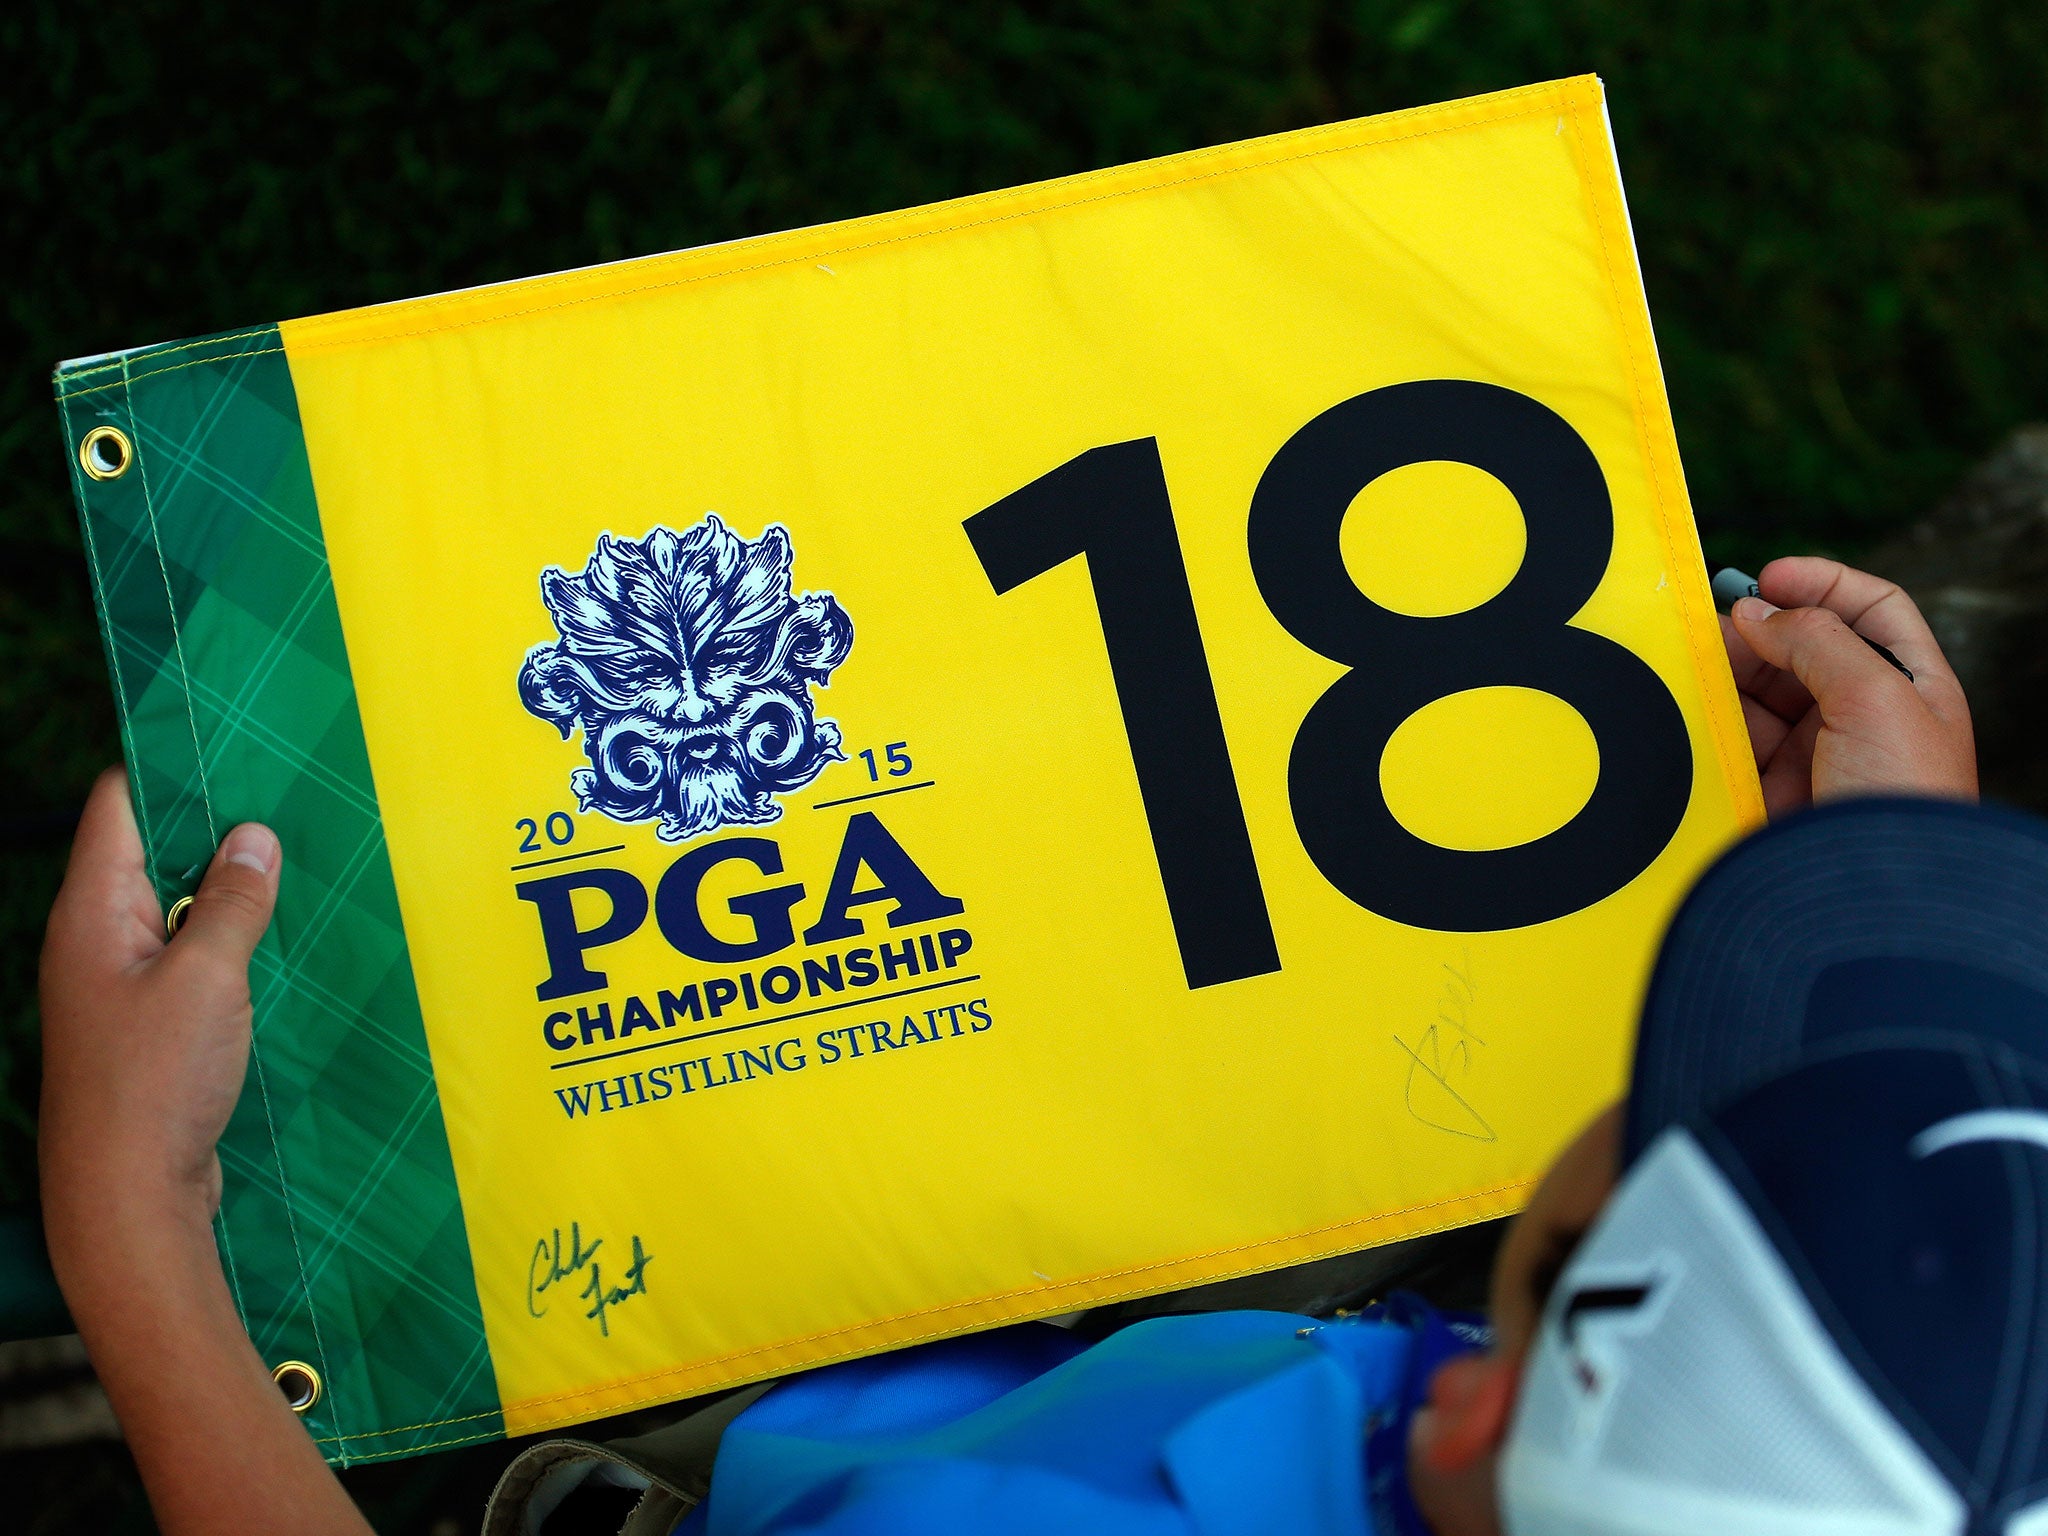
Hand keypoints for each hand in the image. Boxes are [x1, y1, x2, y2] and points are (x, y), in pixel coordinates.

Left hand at [40, 766, 278, 1247]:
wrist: (127, 1200)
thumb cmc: (155, 1084)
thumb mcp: (207, 979)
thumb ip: (231, 902)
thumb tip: (253, 836)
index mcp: (90, 913)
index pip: (117, 805)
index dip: (169, 764)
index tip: (232, 736)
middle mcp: (94, 939)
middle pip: (150, 852)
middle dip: (215, 825)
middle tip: (290, 796)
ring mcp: (118, 983)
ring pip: (175, 907)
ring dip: (229, 889)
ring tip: (299, 861)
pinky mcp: (148, 1023)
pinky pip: (189, 956)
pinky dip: (230, 939)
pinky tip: (282, 938)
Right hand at [1720, 557, 1975, 818]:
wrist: (1878, 899)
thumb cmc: (1902, 800)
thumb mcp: (1876, 697)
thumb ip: (1816, 640)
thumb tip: (1757, 612)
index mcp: (1911, 686)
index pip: (1871, 610)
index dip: (1822, 584)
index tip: (1769, 577)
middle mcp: (1867, 715)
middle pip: (1807, 647)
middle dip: (1763, 628)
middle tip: (1720, 624)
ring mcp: (1818, 753)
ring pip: (1764, 691)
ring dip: (1731, 672)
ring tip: (1700, 663)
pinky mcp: (1775, 789)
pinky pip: (1736, 739)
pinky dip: (1712, 719)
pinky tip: (1695, 707)